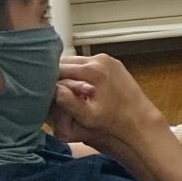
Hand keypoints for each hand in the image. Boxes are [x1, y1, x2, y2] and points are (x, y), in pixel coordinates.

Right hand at [51, 54, 167, 151]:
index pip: (58, 68)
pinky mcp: (112, 62)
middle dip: (56, 75)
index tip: (42, 91)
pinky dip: (80, 71)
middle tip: (50, 91)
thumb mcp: (87, 117)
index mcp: (93, 70)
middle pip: (66, 61)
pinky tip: (79, 86)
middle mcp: (100, 59)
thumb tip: (54, 88)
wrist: (139, 119)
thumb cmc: (113, 121)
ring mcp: (107, 59)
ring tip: (64, 90)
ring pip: (76, 61)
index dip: (47, 80)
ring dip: (68, 72)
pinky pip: (88, 63)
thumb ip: (67, 102)